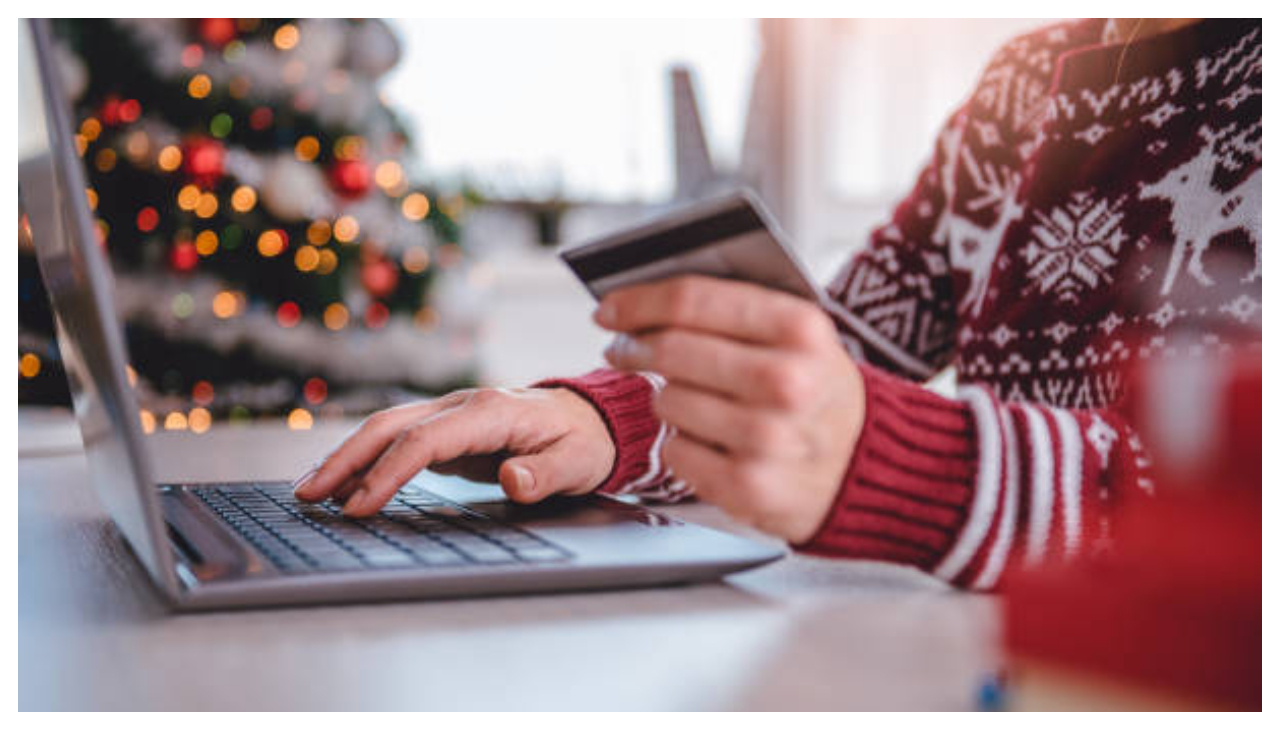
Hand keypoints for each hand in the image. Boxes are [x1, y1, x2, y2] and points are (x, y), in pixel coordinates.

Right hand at [292, 387, 615, 516]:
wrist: (591, 419)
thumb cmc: (583, 442)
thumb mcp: (578, 464)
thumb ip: (546, 474)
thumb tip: (513, 479)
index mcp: (491, 411)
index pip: (425, 441)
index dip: (388, 473)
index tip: (360, 505)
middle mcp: (463, 404)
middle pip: (391, 426)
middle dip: (346, 459)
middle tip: (308, 494)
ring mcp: (452, 413)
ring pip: (387, 428)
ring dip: (347, 457)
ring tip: (310, 491)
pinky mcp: (447, 428)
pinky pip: (398, 440)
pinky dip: (366, 459)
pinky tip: (344, 482)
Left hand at [597, 275, 864, 543]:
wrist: (867, 466)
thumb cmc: (818, 392)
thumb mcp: (801, 336)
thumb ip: (736, 308)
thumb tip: (648, 296)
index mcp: (800, 328)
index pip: (691, 301)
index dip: (637, 302)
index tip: (609, 309)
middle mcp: (787, 381)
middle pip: (670, 350)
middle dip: (635, 347)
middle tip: (625, 350)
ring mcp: (768, 438)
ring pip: (666, 401)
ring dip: (666, 398)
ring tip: (693, 400)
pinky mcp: (748, 486)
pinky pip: (674, 451)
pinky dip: (681, 444)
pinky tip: (708, 441)